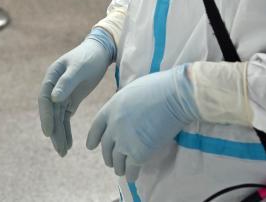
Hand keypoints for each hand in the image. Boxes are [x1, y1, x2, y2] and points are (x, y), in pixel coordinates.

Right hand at [38, 30, 113, 156]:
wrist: (100, 52)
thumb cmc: (89, 57)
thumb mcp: (79, 68)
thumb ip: (67, 82)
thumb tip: (54, 98)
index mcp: (52, 77)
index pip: (45, 99)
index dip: (45, 116)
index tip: (48, 132)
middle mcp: (54, 87)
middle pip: (50, 112)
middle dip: (53, 131)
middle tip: (59, 149)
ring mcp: (61, 94)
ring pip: (57, 118)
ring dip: (59, 134)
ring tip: (63, 152)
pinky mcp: (70, 99)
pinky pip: (65, 117)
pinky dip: (66, 130)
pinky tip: (69, 143)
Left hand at [86, 64, 198, 182]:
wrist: (175, 96)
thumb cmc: (159, 88)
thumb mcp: (131, 90)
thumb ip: (124, 104)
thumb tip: (126, 110)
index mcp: (111, 108)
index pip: (96, 127)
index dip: (93, 138)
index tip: (91, 146)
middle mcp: (113, 126)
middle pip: (106, 146)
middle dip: (108, 156)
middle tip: (111, 162)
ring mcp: (124, 141)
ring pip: (116, 161)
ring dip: (118, 168)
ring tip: (121, 171)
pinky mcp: (138, 153)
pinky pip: (131, 169)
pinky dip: (131, 175)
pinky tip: (132, 177)